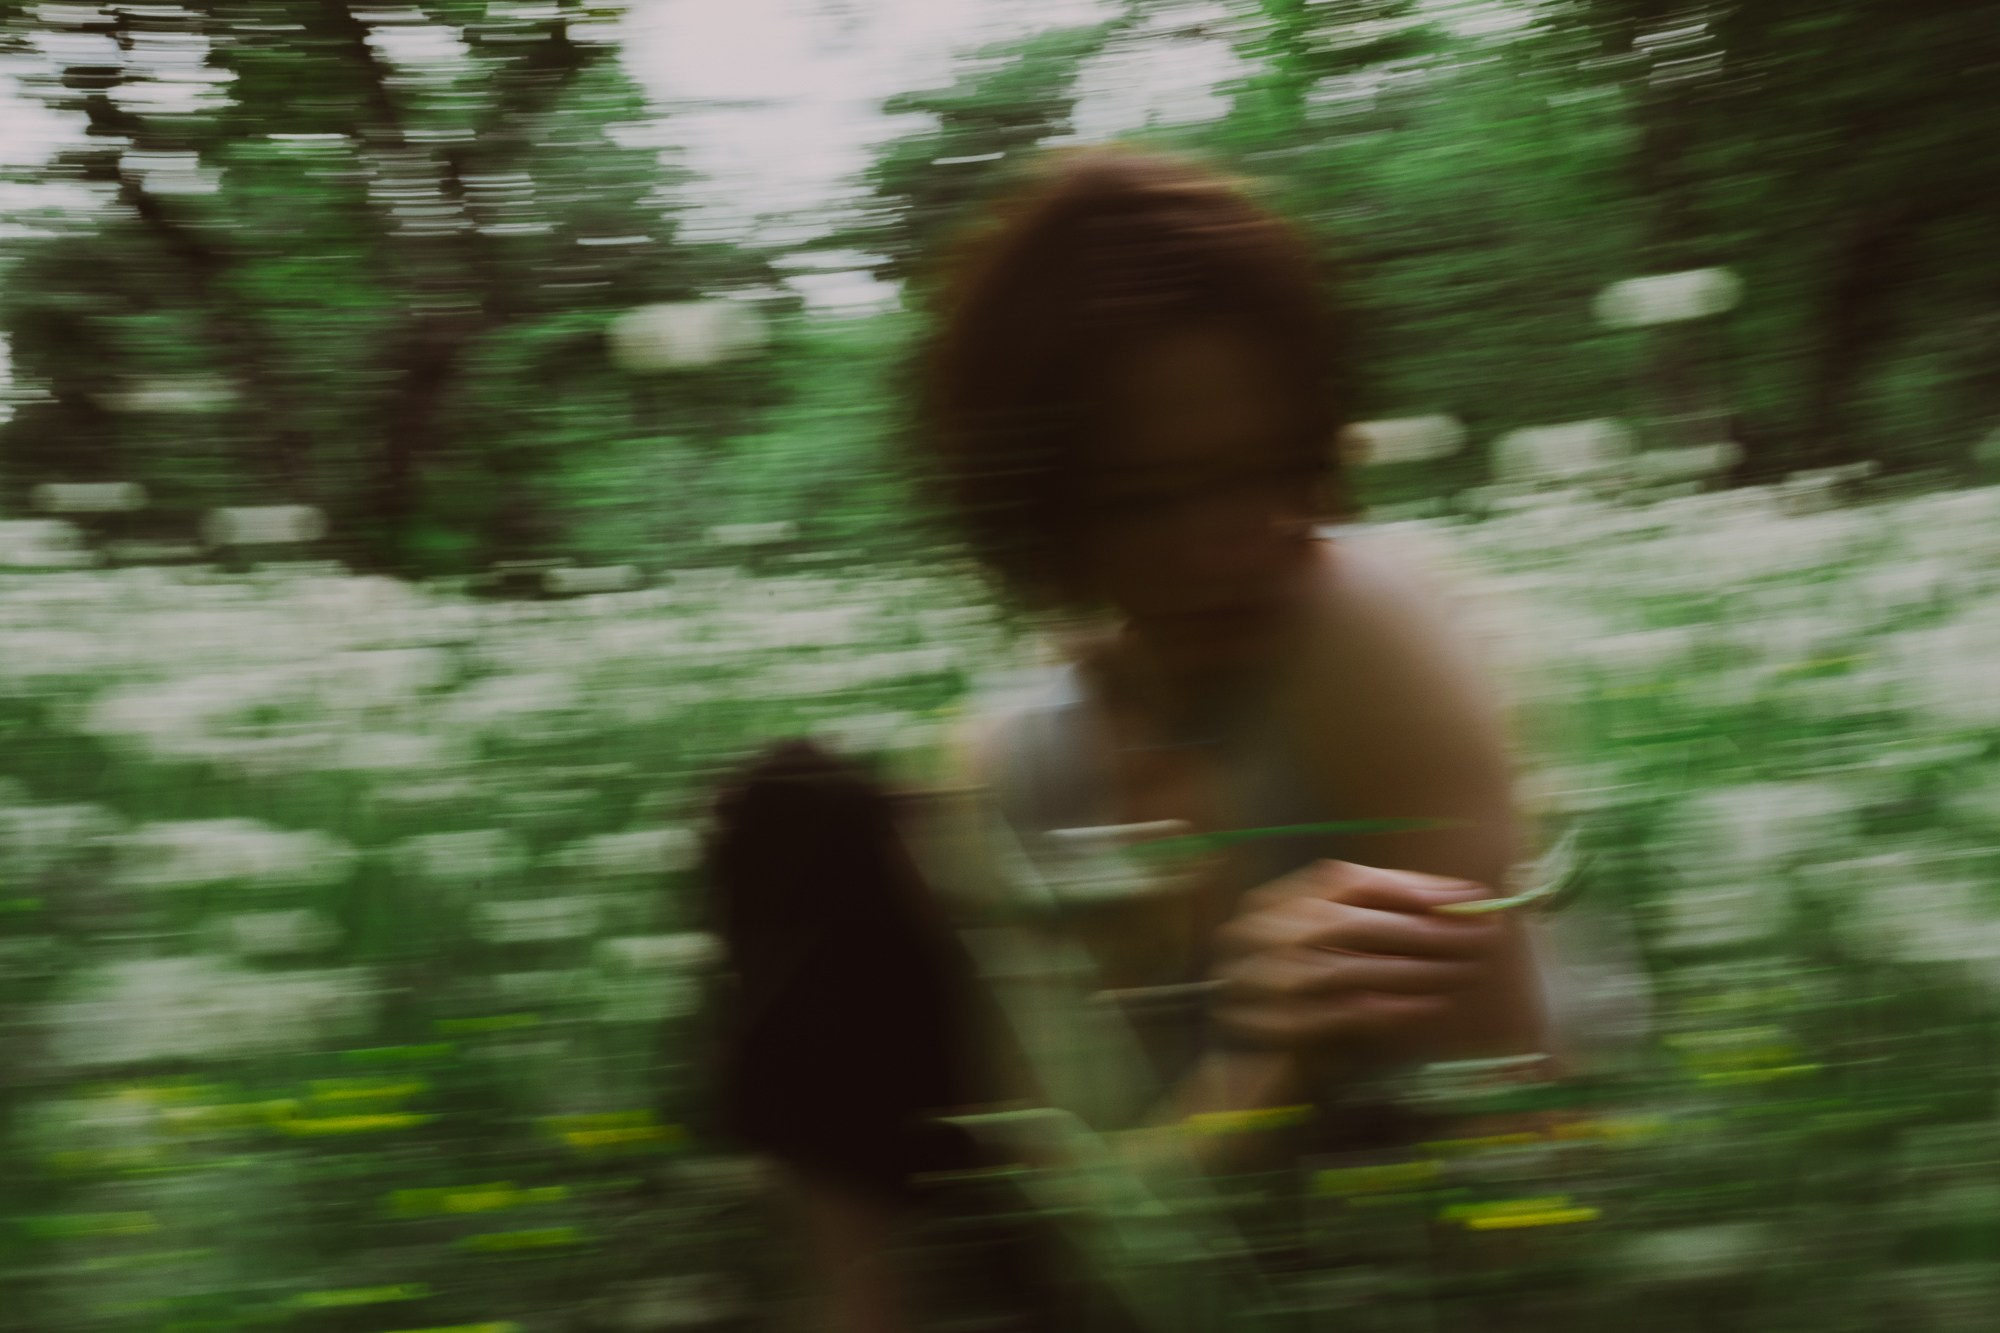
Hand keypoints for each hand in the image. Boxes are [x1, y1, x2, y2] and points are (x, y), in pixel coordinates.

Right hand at [1207, 860, 1505, 1062]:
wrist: (1239, 1062)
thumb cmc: (1296, 993)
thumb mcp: (1324, 943)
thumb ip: (1373, 919)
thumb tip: (1455, 903)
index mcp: (1271, 903)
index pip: (1342, 881)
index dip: (1407, 886)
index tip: (1466, 896)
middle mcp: (1258, 935)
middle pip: (1347, 921)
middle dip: (1422, 927)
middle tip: (1481, 934)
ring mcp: (1260, 983)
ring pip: (1346, 968)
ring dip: (1413, 969)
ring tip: (1464, 969)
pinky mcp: (1274, 1030)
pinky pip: (1340, 1015)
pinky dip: (1390, 1009)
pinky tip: (1429, 1005)